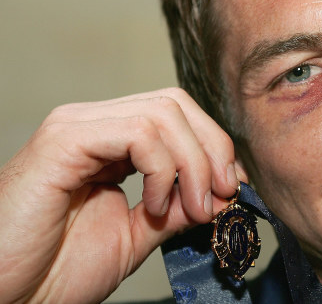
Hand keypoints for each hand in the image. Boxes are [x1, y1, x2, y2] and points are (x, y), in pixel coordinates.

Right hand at [0, 88, 243, 302]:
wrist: (10, 297)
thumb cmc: (58, 269)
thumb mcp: (139, 233)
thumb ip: (180, 207)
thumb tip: (224, 190)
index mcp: (111, 142)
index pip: (178, 114)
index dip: (215, 146)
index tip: (232, 187)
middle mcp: (94, 123)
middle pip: (176, 103)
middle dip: (212, 149)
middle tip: (221, 194)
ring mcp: (77, 127)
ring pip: (163, 112)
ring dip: (192, 164)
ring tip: (189, 208)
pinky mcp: (63, 141)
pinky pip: (137, 132)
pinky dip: (162, 169)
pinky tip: (154, 205)